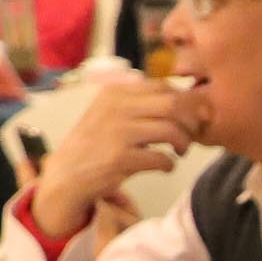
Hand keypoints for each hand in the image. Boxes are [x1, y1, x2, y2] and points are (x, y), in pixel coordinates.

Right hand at [30, 76, 196, 244]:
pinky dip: (170, 164)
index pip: (164, 85)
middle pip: (174, 104)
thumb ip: (142, 104)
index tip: (193, 117)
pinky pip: (161, 158)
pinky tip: (165, 167)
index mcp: (116, 92)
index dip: (186, 101)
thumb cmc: (97, 144)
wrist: (68, 174)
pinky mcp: (119, 159)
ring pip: (172, 130)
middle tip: (193, 134)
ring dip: (184, 143)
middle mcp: (116, 107)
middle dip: (192, 120)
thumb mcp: (112, 113)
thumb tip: (190, 102)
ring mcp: (117, 133)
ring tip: (180, 152)